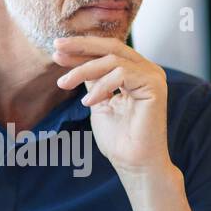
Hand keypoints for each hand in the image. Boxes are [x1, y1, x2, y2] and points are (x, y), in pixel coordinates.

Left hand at [52, 35, 193, 210]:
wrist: (134, 164)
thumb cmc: (119, 140)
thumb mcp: (98, 102)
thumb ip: (93, 81)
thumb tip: (76, 61)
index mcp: (135, 72)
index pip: (107, 52)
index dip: (81, 50)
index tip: (56, 51)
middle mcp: (147, 70)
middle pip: (112, 46)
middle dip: (81, 46)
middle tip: (56, 49)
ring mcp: (153, 76)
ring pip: (113, 59)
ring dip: (83, 70)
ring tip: (64, 84)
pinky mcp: (154, 85)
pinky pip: (122, 73)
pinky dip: (101, 86)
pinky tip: (88, 103)